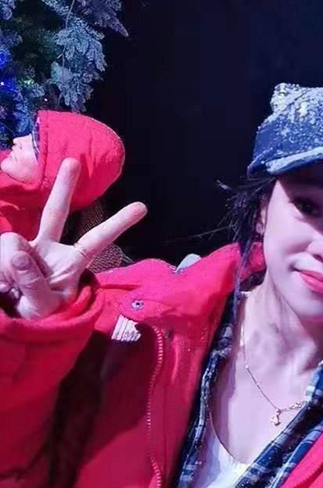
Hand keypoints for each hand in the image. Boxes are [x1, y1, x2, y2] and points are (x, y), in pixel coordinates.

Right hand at [0, 158, 146, 319]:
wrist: (12, 324)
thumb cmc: (39, 320)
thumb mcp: (42, 307)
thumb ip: (33, 282)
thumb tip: (20, 250)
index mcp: (71, 264)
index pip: (96, 241)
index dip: (117, 224)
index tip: (142, 207)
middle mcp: (50, 250)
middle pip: (56, 213)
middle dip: (64, 187)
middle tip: (74, 162)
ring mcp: (25, 250)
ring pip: (16, 243)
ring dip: (11, 267)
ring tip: (12, 290)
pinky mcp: (6, 252)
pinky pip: (3, 250)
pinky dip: (1, 269)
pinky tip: (4, 284)